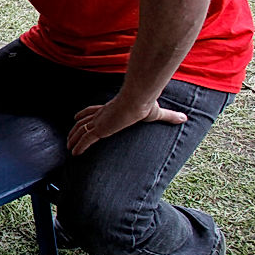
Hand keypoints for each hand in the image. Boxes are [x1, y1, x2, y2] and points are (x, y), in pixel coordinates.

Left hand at [68, 98, 186, 155]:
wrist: (138, 101)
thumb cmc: (146, 104)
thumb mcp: (157, 112)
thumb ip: (169, 116)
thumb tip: (185, 118)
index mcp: (110, 108)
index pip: (93, 111)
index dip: (84, 115)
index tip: (77, 118)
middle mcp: (101, 114)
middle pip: (83, 121)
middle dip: (75, 130)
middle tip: (69, 137)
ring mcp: (99, 121)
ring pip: (80, 131)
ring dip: (73, 139)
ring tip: (69, 147)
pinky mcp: (100, 129)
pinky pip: (85, 140)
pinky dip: (78, 146)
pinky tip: (74, 153)